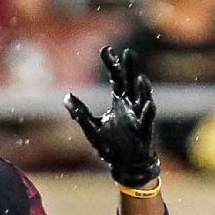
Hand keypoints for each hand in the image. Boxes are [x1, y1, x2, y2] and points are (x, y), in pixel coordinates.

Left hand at [65, 47, 158, 187]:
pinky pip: (147, 121)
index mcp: (119, 103)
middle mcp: (131, 107)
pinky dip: (147, 113)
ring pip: (142, 100)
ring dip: (142, 90)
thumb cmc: (111, 145)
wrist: (126, 165)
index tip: (106, 49)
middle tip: (128, 53)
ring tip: (140, 78)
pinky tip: (148, 104)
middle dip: (130, 69)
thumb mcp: (91, 127)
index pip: (116, 79)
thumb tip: (66, 96)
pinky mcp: (144, 132)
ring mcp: (139, 118)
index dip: (112, 64)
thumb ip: (80, 112)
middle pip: (130, 83)